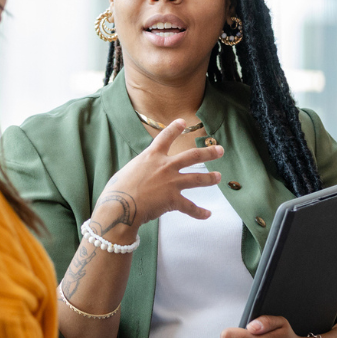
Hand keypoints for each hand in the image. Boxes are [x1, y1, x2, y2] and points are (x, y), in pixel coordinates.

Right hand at [90, 119, 224, 241]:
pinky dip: (199, 212)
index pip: (165, 137)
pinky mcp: (173, 199)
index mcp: (151, 156)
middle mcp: (165, 166)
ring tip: (218, 177)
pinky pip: (190, 207)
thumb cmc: (117, 190)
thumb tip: (142, 175)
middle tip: (219, 150)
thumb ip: (140, 170)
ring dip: (210, 178)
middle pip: (192, 156)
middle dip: (208, 153)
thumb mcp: (128, 171)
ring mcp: (171, 182)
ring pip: (197, 178)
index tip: (183, 122)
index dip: (175, 128)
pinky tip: (207, 215)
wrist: (120, 206)